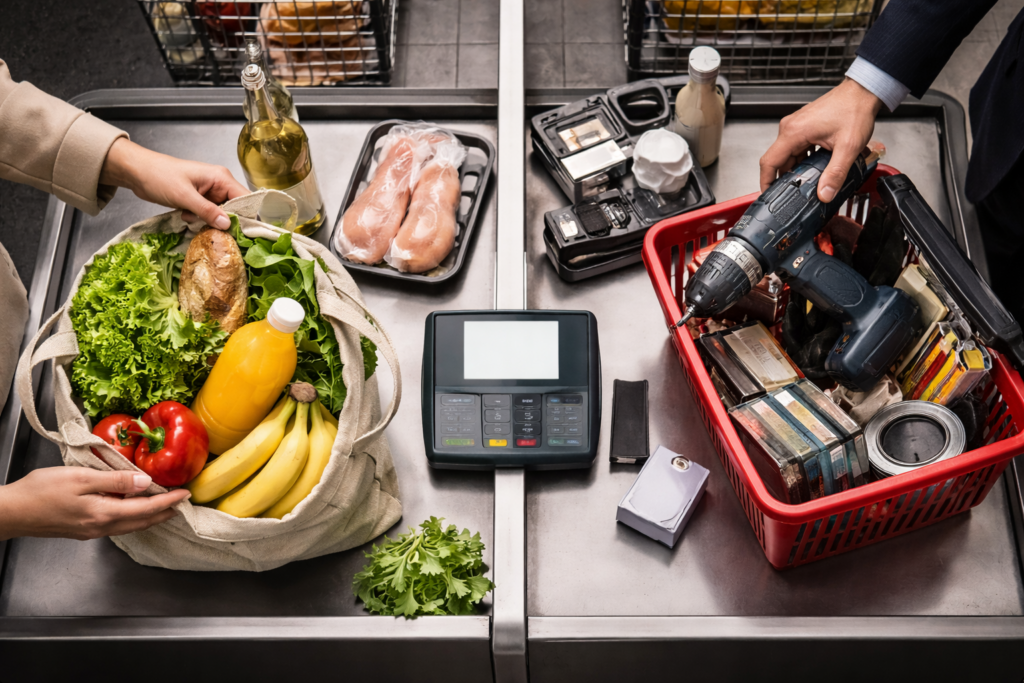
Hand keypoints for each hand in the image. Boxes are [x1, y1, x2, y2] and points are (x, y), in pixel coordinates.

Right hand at [0, 467, 190, 540]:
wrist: (10, 512)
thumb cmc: (40, 492)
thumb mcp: (82, 478)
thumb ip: (116, 480)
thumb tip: (146, 482)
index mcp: (104, 514)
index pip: (147, 509)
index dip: (169, 502)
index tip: (186, 494)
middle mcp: (101, 527)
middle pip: (142, 522)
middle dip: (165, 513)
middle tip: (181, 503)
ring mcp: (91, 531)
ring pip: (130, 525)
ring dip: (149, 516)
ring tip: (164, 506)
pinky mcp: (82, 529)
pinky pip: (117, 524)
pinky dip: (132, 516)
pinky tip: (132, 508)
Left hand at [100, 138, 248, 229]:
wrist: (137, 172)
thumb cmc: (159, 176)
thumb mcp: (184, 196)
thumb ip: (207, 211)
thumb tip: (228, 224)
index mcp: (221, 178)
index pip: (245, 199)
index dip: (246, 216)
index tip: (241, 233)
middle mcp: (219, 184)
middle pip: (234, 209)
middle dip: (223, 221)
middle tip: (211, 228)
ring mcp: (209, 192)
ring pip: (220, 214)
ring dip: (208, 220)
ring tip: (191, 217)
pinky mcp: (199, 199)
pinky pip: (208, 214)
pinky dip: (199, 218)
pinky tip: (185, 215)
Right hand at [759, 78, 883, 201]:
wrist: (863, 92)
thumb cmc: (854, 110)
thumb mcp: (848, 147)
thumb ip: (836, 173)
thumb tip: (825, 194)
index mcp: (794, 132)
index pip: (768, 162)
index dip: (766, 182)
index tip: (769, 195)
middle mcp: (790, 128)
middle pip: (778, 160)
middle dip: (786, 178)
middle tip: (796, 194)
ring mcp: (796, 126)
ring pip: (788, 155)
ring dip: (797, 169)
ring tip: (809, 182)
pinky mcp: (803, 126)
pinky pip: (796, 148)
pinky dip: (803, 160)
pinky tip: (815, 167)